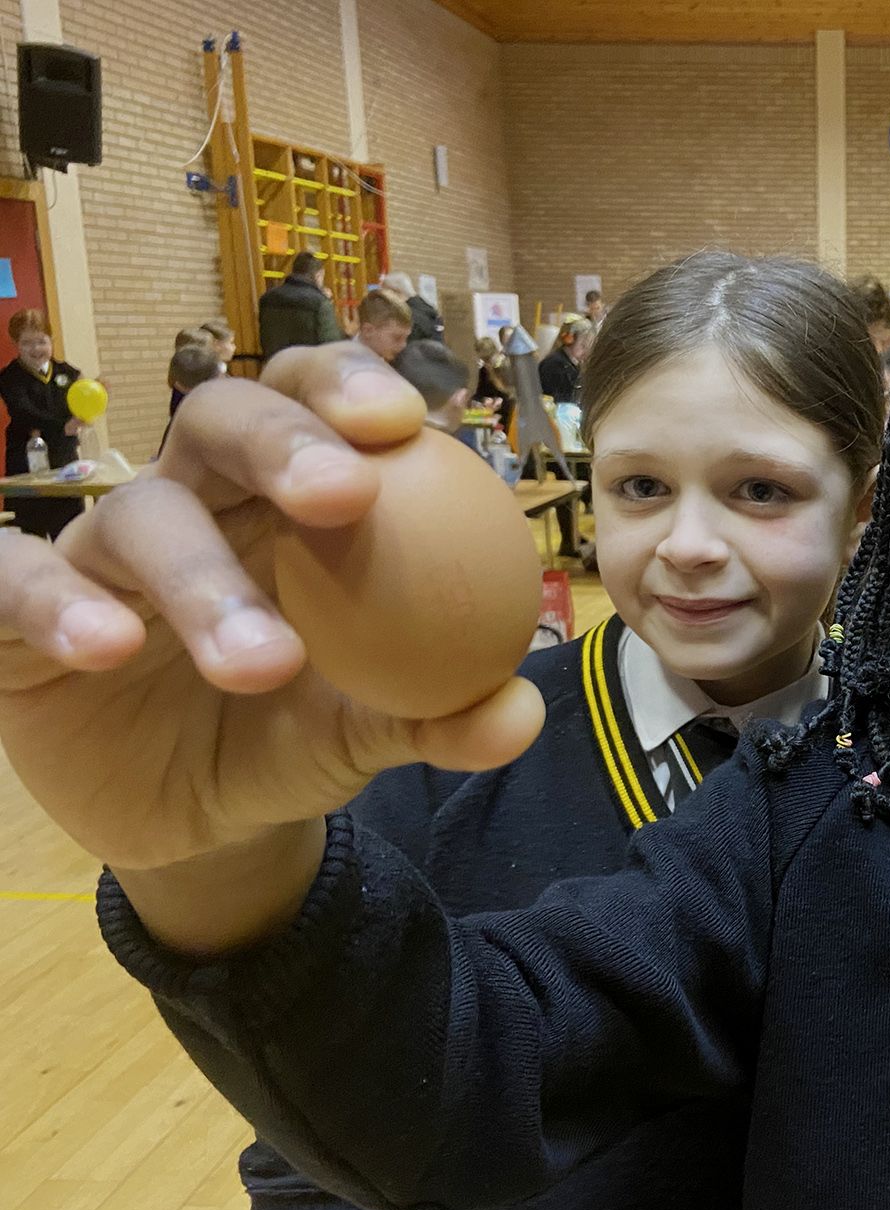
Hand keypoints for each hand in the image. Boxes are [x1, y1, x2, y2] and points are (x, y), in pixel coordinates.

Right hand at [0, 343, 544, 882]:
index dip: (346, 388)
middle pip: (220, 420)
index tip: (405, 421)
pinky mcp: (17, 613)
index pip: (311, 403)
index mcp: (284, 500)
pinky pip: (14, 580)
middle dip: (283, 441)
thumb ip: (441, 718)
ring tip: (262, 659)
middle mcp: (193, 499)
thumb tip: (518, 715)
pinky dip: (54, 603)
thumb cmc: (293, 733)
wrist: (198, 819)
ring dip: (202, 578)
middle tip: (344, 495)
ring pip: (139, 516)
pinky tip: (104, 646)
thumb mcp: (371, 731)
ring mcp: (102, 551)